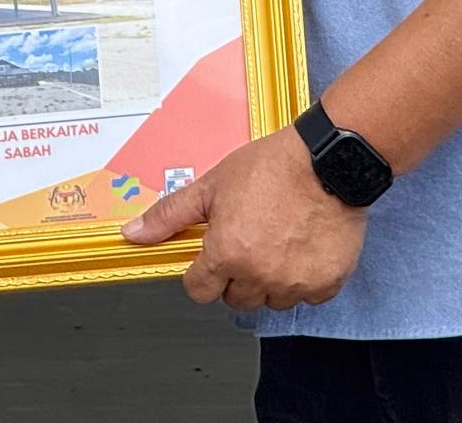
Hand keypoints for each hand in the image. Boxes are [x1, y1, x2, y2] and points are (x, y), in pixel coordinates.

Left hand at [121, 126, 365, 310]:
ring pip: (271, 300)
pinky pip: (307, 297)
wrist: (326, 162)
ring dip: (268, 280)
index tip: (208, 258)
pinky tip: (300, 249)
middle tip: (244, 244)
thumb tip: (134, 233)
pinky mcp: (327, 284)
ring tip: (274, 243)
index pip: (198, 291)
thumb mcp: (211, 186)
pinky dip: (302, 279)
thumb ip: (170, 215)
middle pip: (235, 299)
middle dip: (233, 277)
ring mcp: (295, 283)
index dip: (199, 273)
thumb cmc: (272, 168)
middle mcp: (260, 275)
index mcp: (227, 254)